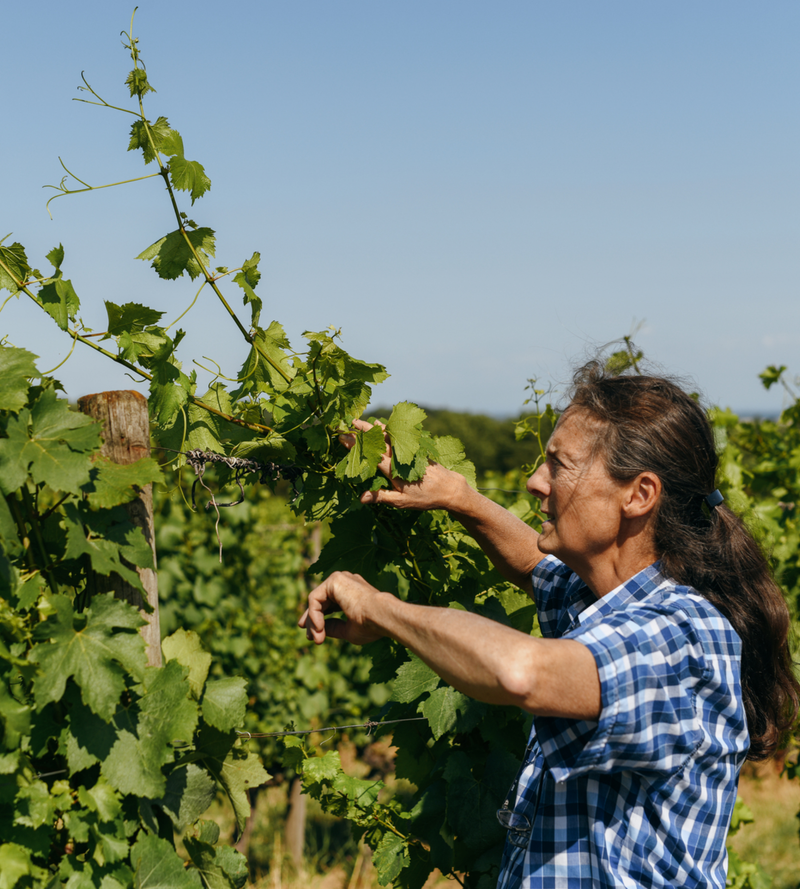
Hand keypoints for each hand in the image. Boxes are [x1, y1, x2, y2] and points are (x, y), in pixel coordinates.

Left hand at [299, 571, 386, 645]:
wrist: (382, 616)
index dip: (320, 618)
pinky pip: (315, 598)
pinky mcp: (334, 580)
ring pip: (316, 600)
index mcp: (352, 592)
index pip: (330, 603)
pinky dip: (313, 614)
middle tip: (308, 636)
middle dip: (312, 620)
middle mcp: (346, 582)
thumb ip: (334, 627)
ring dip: (313, 621)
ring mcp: (340, 579)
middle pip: (321, 601)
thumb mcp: (348, 630)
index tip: (314, 635)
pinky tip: (319, 628)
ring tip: (315, 637)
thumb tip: (319, 630)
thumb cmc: (371, 625)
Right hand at [340, 418, 466, 510]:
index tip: (343, 436)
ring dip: (377, 428)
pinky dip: (389, 430)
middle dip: (364, 430)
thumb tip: (361, 498)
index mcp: (393, 469)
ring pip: (390, 435)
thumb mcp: (401, 502)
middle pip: (379, 439)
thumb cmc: (425, 497)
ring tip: (365, 422)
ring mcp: (409, 450)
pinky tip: (384, 426)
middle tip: (351, 422)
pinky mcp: (416, 449)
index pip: (370, 453)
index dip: (356, 444)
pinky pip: (400, 436)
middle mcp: (400, 456)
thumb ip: (381, 497)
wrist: (450, 488)